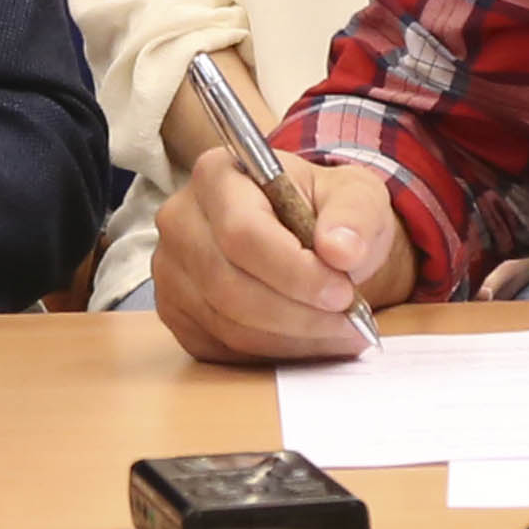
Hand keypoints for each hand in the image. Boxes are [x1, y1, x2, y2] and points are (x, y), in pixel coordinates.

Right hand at [147, 136, 414, 364]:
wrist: (307, 238)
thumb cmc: (326, 212)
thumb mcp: (357, 196)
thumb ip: (355, 217)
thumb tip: (342, 249)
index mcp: (217, 175)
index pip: (242, 232)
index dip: (294, 271)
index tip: (342, 292)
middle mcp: (181, 220)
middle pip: (229, 285)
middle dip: (298, 313)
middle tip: (350, 319)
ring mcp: (171, 270)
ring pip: (228, 324)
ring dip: (293, 338)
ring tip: (341, 331)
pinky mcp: (177, 312)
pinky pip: (224, 347)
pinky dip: (275, 353)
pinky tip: (310, 340)